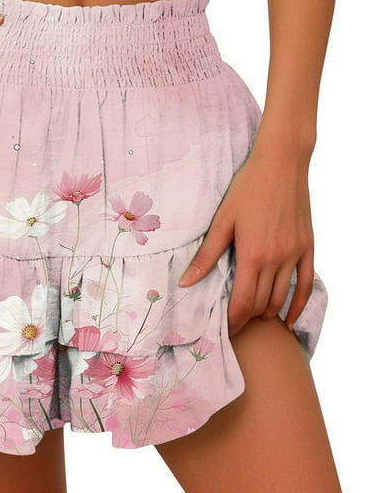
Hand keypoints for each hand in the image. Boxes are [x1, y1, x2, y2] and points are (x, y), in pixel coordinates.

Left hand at [178, 139, 314, 335]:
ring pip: (282, 297)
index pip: (242, 302)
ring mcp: (295, 254)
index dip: (233, 320)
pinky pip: (306, 284)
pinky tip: (288, 319)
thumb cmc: (247, 189)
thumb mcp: (222, 221)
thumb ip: (206, 255)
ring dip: (266, 312)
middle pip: (261, 304)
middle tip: (234, 323)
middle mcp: (277, 260)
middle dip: (246, 318)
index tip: (224, 328)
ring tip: (253, 317)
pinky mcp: (308, 247)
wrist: (281, 164)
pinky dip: (298, 305)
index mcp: (252, 255)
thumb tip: (185, 282)